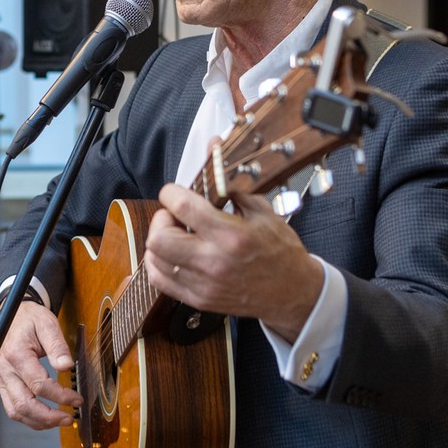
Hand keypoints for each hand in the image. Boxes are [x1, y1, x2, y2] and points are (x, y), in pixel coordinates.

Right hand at [0, 302, 81, 429]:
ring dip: (39, 421)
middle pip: (24, 404)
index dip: (60, 396)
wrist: (15, 315)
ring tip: (60, 420)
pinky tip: (46, 416)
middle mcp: (4, 369)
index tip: (77, 399)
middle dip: (48, 417)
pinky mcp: (2, 384)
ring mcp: (1, 378)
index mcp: (15, 354)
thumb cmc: (31, 319)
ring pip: (16, 411)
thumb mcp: (48, 324)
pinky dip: (30, 417)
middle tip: (69, 418)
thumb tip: (66, 366)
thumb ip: (58, 345)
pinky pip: (13, 408)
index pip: (38, 384)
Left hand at [143, 183, 322, 341]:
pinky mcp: (199, 300)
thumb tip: (214, 147)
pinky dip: (159, 263)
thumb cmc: (280, 250)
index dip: (170, 193)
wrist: (293, 292)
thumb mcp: (262, 211)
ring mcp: (204, 284)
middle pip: (158, 237)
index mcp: (230, 235)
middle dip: (161, 219)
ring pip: (154, 259)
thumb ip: (231, 182)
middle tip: (175, 216)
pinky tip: (173, 254)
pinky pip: (159, 280)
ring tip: (177, 235)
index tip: (175, 192)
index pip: (182, 207)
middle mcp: (213, 261)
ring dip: (159, 241)